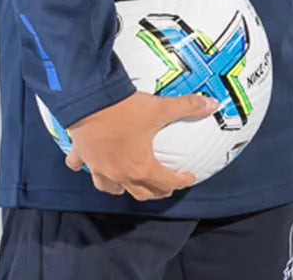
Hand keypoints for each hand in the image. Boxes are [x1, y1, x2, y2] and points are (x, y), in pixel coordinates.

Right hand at [64, 90, 218, 200]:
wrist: (89, 100)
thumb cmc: (125, 108)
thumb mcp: (159, 107)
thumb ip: (186, 106)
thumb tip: (212, 104)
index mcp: (140, 166)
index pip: (166, 182)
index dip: (181, 181)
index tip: (190, 177)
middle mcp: (119, 172)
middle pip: (140, 191)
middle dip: (155, 191)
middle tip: (165, 186)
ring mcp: (98, 166)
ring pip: (109, 187)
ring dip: (121, 187)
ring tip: (127, 182)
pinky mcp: (81, 154)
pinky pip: (80, 165)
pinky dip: (84, 166)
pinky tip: (86, 162)